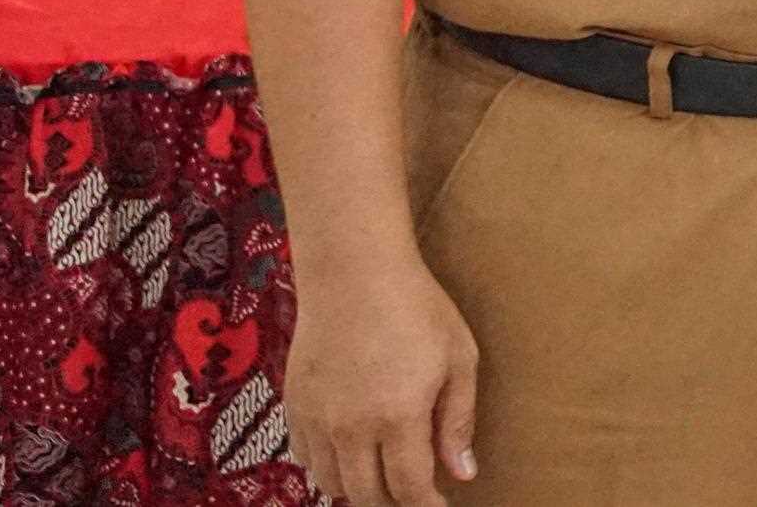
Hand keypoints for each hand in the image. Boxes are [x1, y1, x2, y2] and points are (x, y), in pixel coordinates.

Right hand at [286, 251, 479, 505]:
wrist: (353, 272)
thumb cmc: (418, 308)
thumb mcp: (458, 358)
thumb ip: (458, 421)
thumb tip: (463, 474)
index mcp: (398, 417)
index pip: (409, 487)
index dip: (426, 505)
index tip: (440, 505)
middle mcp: (351, 427)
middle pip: (365, 495)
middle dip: (392, 502)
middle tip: (412, 491)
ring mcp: (318, 419)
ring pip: (331, 482)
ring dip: (358, 488)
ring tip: (381, 474)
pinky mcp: (294, 406)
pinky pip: (305, 457)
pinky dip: (327, 466)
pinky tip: (348, 451)